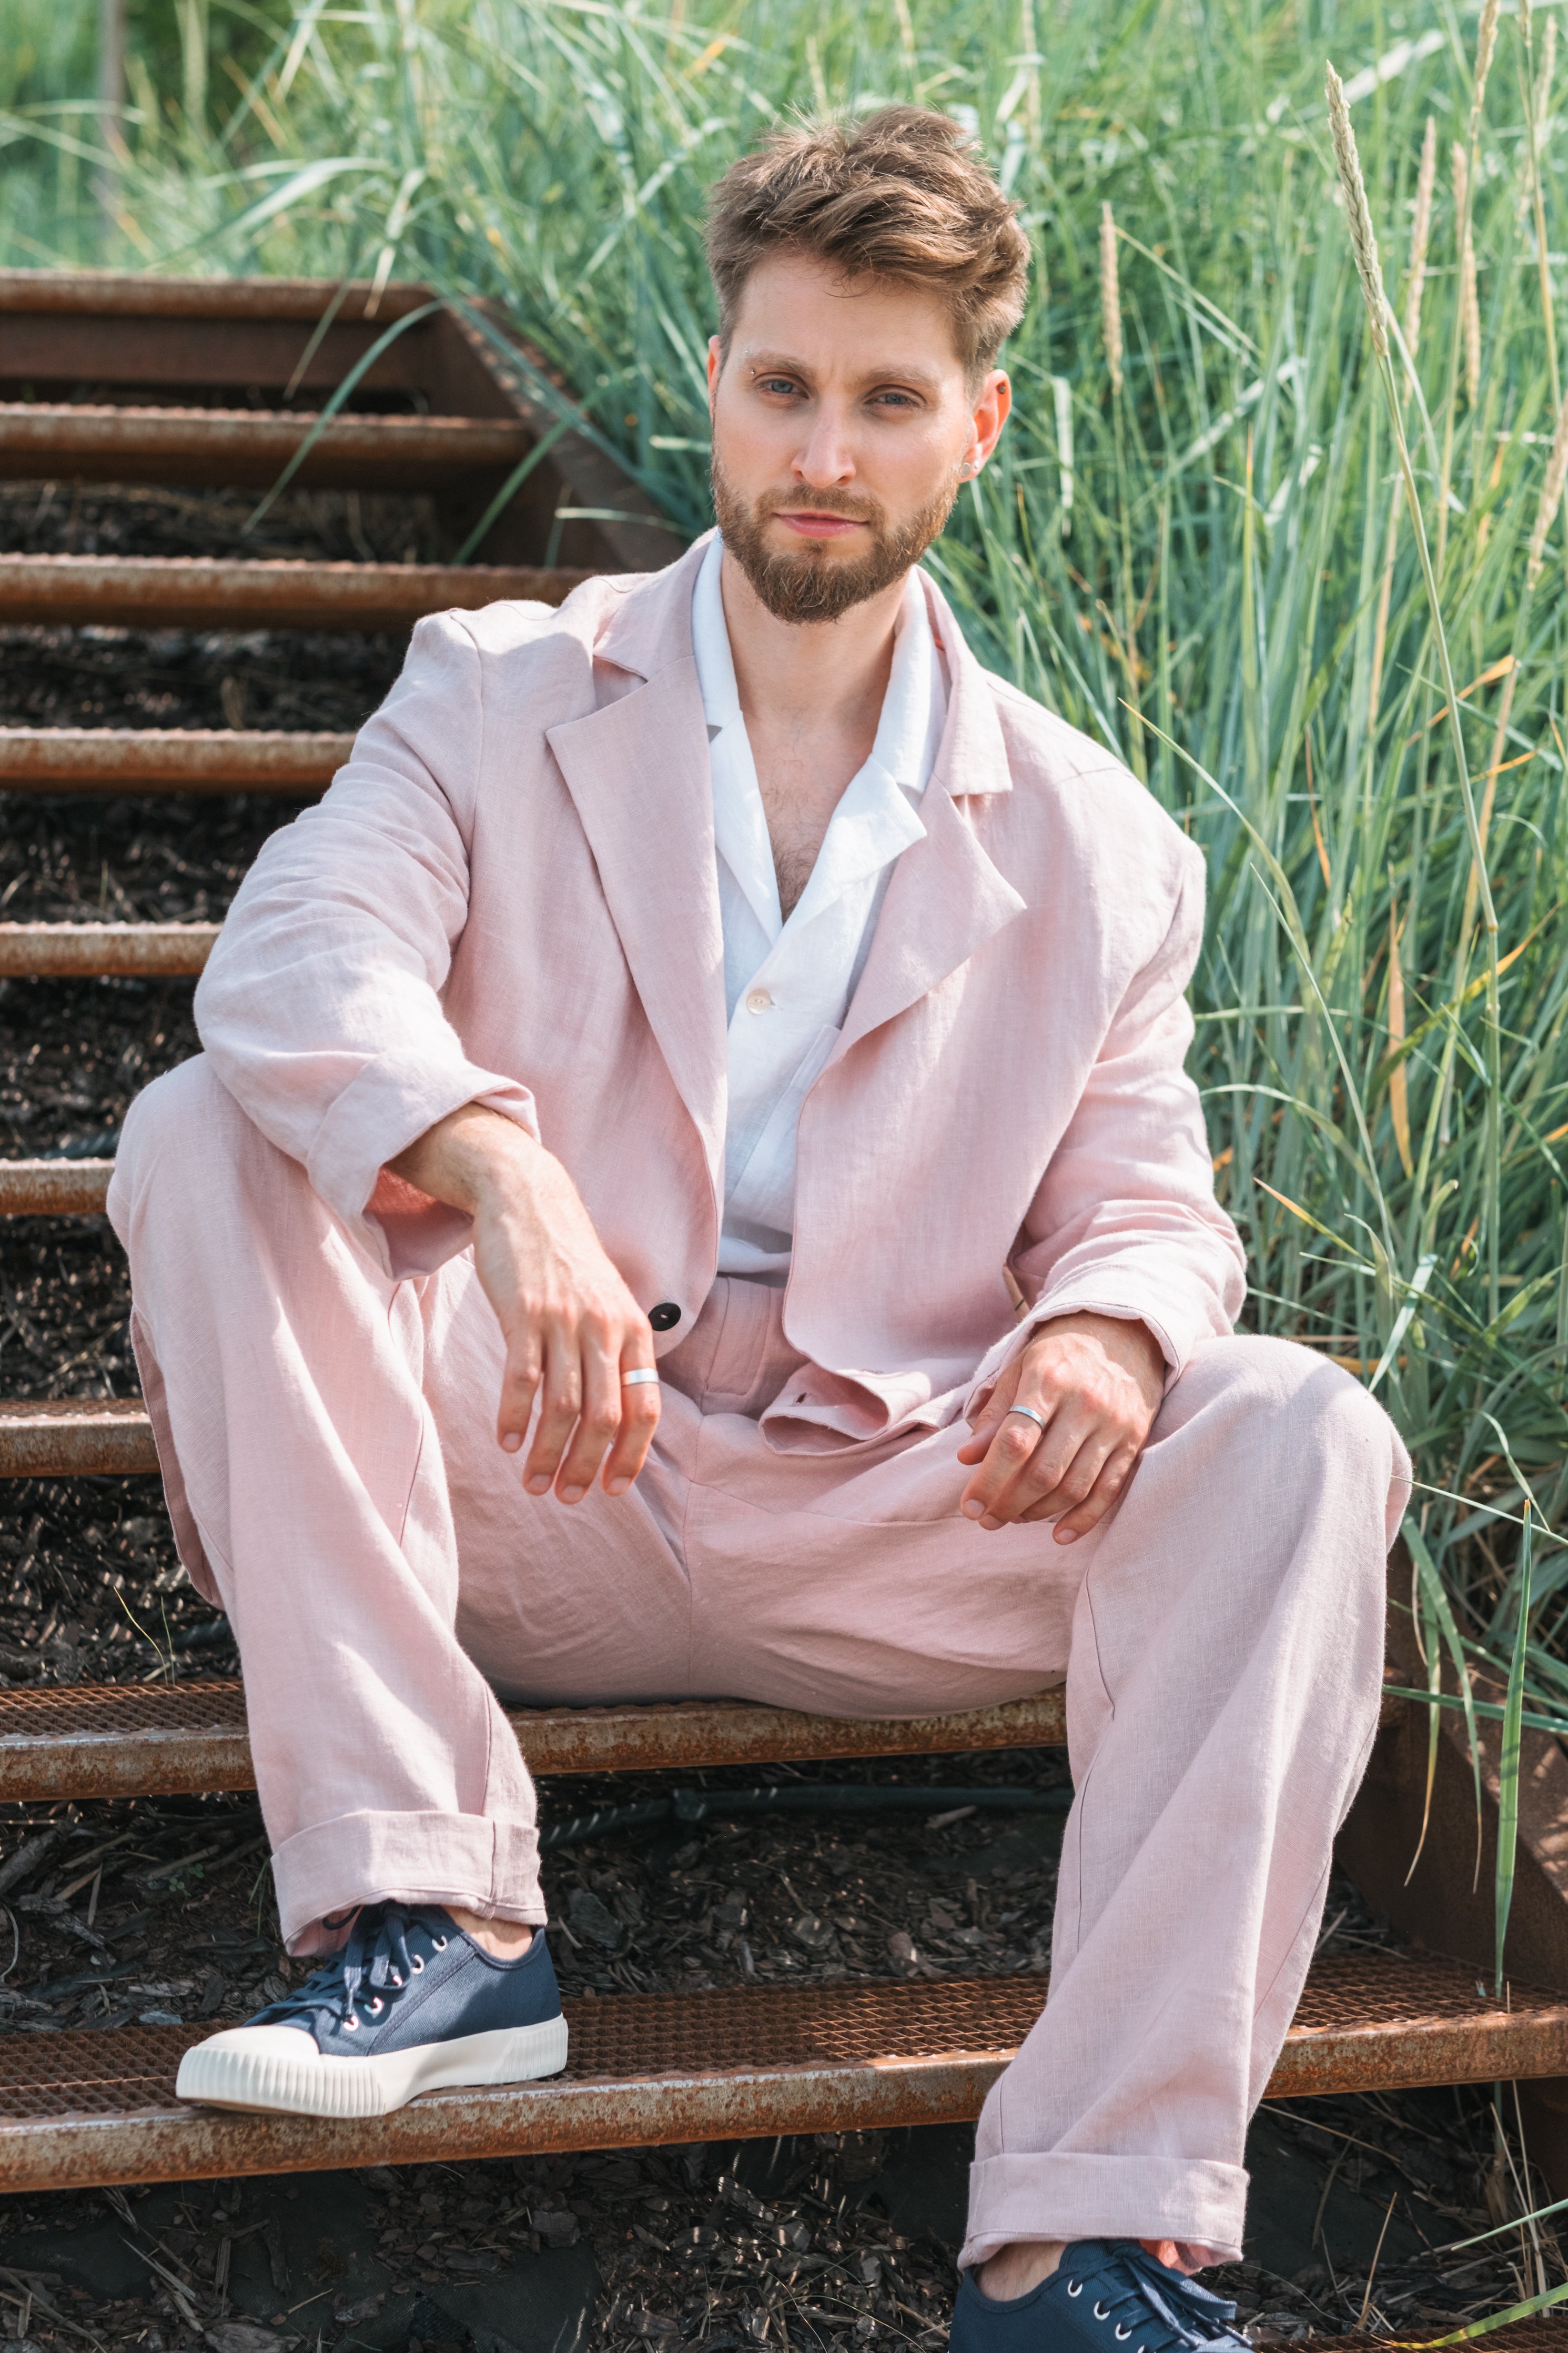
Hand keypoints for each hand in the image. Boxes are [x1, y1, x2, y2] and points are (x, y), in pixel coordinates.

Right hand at [388, 1104, 657, 1503]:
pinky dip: (513, 1417)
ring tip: (533, 1482)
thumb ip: (615, 1353)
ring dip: (548, 1454)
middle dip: (587, 1467)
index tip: (612, 1489)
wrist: (530, 1202)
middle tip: (567, 1497)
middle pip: (605, 1417)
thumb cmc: (568, 1262)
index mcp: (634, 1331)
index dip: (630, 1455)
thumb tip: (617, 1418)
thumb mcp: (608, 1303)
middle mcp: (605, 1329)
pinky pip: (521, 1379)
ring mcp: (564, 1321)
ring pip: (563, 1408)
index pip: (645, 1409)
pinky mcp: (524, 1313)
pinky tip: (506, 1441)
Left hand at [955, 1311, 1164, 1540]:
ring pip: (1075, 1487)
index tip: (969, 1506)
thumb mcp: (1021, 1368)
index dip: (989, 1480)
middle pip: (1044, 1472)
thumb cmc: (1061, 1354)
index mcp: (1050, 1379)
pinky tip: (1060, 1534)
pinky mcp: (1134, 1441)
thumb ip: (995, 1413)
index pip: (1015, 1441)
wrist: (1125, 1333)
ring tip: (1015, 1518)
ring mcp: (1115, 1425)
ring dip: (1040, 1513)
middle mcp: (1086, 1403)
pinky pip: (1109, 1490)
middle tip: (987, 1519)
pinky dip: (1084, 1519)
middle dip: (1009, 1504)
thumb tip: (967, 1458)